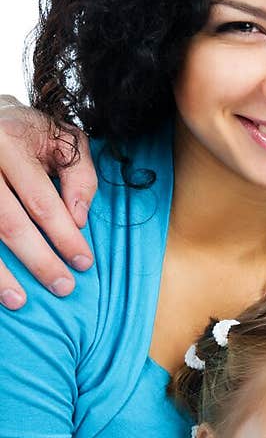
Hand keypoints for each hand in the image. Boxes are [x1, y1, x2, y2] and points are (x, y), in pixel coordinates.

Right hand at [0, 98, 96, 308]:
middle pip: (9, 224)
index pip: (41, 202)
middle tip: (63, 287)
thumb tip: (78, 219)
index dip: (65, 237)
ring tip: (20, 301)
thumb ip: (79, 175)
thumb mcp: (62, 140)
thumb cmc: (28, 135)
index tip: (84, 263)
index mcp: (10, 143)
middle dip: (39, 261)